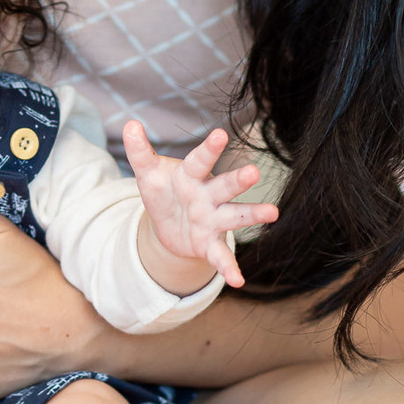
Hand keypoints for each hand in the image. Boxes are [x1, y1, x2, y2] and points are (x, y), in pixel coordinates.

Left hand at [121, 122, 278, 292]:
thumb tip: (130, 123)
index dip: (210, 148)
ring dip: (252, 215)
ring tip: (273, 212)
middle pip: (225, 186)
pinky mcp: (210, 244)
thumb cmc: (164, 191)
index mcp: (192, 175)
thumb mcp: (147, 173)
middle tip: (253, 173)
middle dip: (238, 180)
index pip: (200, 160)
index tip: (220, 134)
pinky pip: (221, 257)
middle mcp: (209, 196)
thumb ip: (139, 151)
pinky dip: (229, 268)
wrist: (169, 226)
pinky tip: (238, 280)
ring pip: (235, 216)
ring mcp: (213, 220)